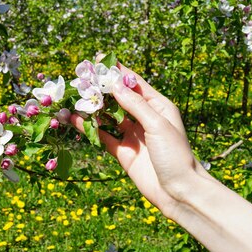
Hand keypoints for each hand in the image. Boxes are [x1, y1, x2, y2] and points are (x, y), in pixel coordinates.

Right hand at [71, 64, 208, 220]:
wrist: (178, 192)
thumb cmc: (175, 155)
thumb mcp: (157, 124)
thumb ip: (134, 105)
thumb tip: (114, 85)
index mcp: (158, 106)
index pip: (134, 84)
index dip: (117, 71)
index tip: (99, 59)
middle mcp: (144, 118)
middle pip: (118, 98)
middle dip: (100, 88)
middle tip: (80, 77)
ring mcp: (132, 135)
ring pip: (107, 117)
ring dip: (92, 108)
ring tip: (72, 96)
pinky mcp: (122, 152)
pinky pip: (102, 136)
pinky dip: (87, 128)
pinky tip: (73, 119)